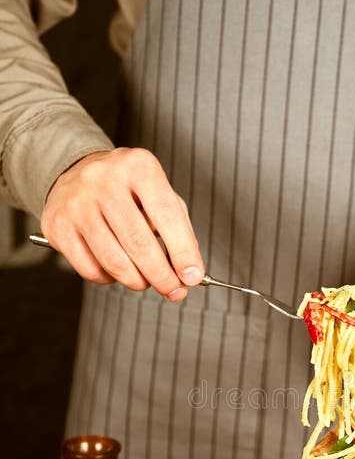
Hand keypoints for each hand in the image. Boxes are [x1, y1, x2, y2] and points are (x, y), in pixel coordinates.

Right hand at [40, 148, 204, 301]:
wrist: (76, 171)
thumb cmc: (127, 189)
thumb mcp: (157, 193)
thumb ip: (178, 229)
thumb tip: (188, 273)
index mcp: (138, 166)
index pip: (166, 215)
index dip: (183, 252)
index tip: (192, 277)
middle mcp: (104, 180)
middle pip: (138, 243)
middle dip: (161, 276)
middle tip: (174, 291)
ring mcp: (77, 202)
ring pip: (113, 261)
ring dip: (137, 281)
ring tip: (146, 281)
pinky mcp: (58, 225)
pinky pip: (90, 268)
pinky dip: (109, 278)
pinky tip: (116, 270)